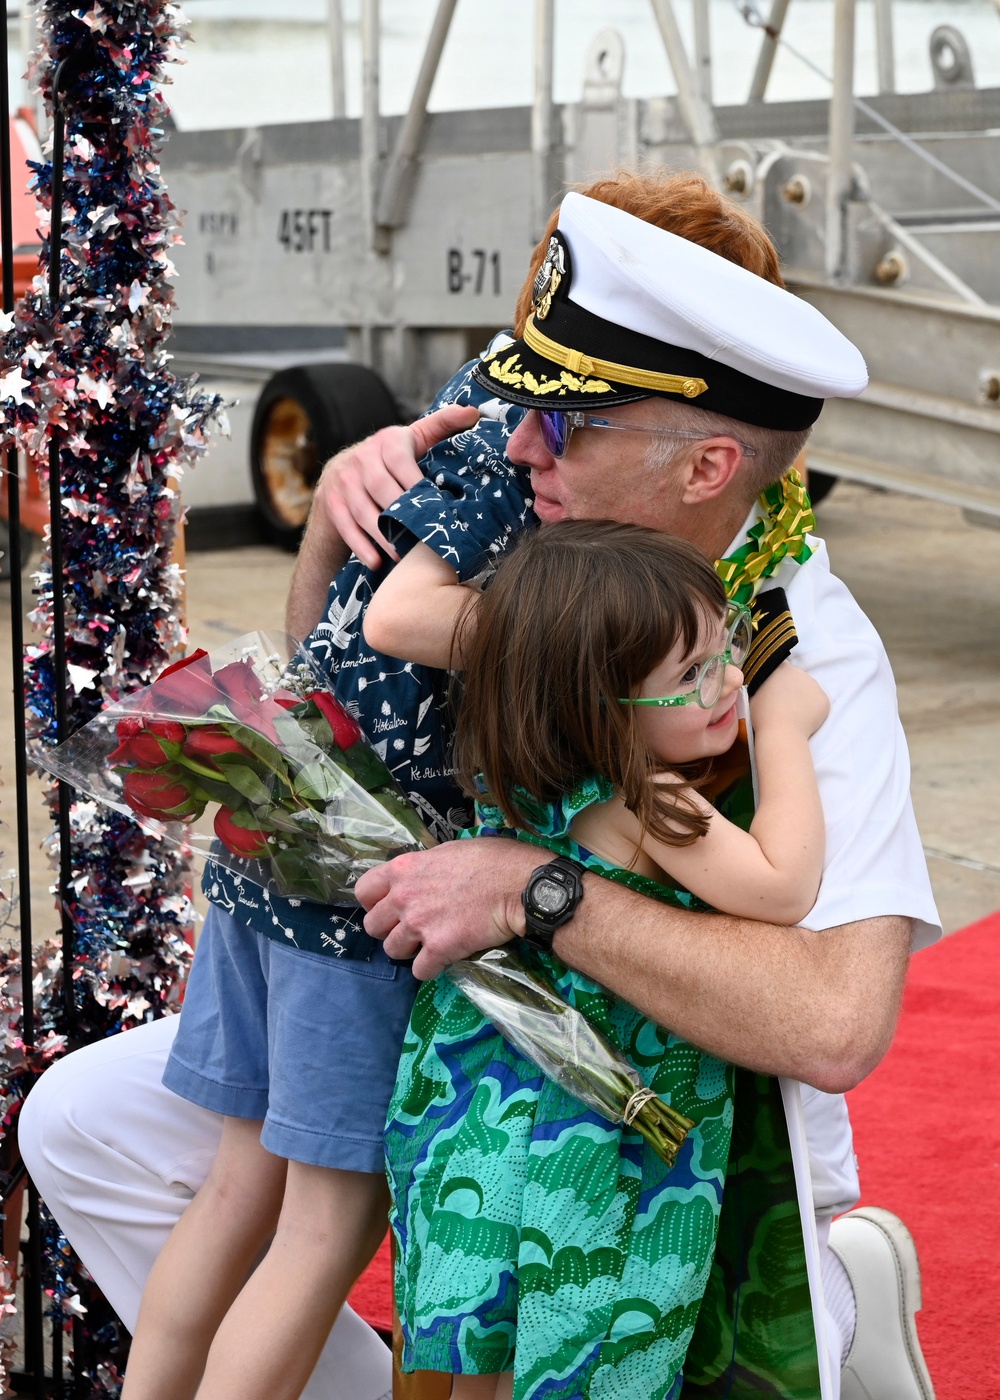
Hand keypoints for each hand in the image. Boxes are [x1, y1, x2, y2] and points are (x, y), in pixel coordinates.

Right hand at [311, 404, 479, 569]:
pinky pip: (345, 526)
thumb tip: (473, 411)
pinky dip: (361, 546)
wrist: (341, 475)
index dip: (416, 481)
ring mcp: (343, 482)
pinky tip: (377, 562)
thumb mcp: (414, 439)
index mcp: (386, 441)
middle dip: (401, 513)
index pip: (400, 458)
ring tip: (403, 555)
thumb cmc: (390, 460)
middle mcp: (361, 458)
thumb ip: (442, 425)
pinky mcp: (331, 503)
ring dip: (383, 535)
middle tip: (423, 536)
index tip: (434, 503)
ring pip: (362, 510)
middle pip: (380, 487)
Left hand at [355, 838, 536, 979]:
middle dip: (389, 930)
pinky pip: (419, 971)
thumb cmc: (493, 860)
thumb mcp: (450, 851)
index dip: (373, 902)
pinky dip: (430, 969)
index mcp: (404, 869)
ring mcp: (418, 925)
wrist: (520, 885)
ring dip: (409, 951)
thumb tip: (423, 876)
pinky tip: (443, 959)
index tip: (388, 908)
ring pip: (392, 951)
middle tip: (409, 929)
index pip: (364, 891)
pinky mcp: (438, 949)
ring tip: (428, 945)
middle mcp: (403, 897)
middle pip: (372, 926)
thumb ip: (426, 867)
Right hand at [750, 661, 829, 736]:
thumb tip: (767, 683)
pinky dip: (813, 710)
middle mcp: (800, 673)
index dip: (779, 680)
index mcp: (782, 668)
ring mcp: (815, 685)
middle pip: (797, 678)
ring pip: (808, 690)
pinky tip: (803, 720)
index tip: (776, 690)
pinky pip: (818, 703)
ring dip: (803, 698)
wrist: (781, 732)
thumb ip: (762, 683)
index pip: (781, 669)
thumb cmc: (763, 714)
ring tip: (794, 714)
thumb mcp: (754, 692)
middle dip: (792, 688)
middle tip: (784, 704)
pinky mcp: (824, 700)